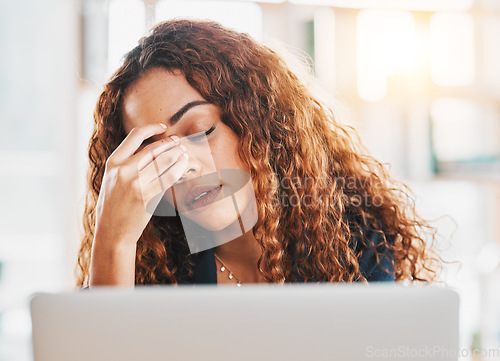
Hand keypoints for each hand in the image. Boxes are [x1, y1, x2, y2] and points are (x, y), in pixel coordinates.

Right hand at [94, 123, 188, 247]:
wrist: (112, 232)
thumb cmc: (114, 205)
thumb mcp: (113, 179)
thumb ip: (127, 163)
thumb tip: (152, 148)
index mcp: (113, 162)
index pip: (135, 136)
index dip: (152, 128)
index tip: (163, 127)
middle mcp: (124, 170)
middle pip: (153, 148)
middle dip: (170, 143)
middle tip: (179, 142)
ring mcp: (136, 183)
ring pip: (163, 161)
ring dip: (177, 154)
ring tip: (184, 152)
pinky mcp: (147, 196)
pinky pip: (168, 178)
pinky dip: (178, 169)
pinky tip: (183, 165)